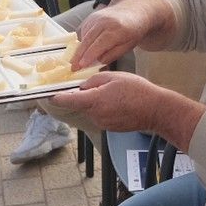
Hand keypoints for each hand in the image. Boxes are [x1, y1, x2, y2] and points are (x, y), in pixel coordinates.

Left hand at [48, 70, 162, 132]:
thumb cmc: (138, 92)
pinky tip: (120, 103)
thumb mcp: (114, 77)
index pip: (68, 100)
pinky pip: (101, 116)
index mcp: (94, 100)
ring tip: (116, 94)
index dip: (57, 97)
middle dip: (86, 95)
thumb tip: (84, 85)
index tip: (49, 95)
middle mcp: (96, 115)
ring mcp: (103, 123)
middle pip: (81, 104)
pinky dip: (106, 109)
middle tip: (102, 85)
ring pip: (92, 109)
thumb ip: (94, 80)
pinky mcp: (110, 128)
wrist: (156, 110)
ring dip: (97, 102)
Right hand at [72, 2, 154, 66]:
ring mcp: (96, 18)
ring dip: (79, 50)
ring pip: (84, 37)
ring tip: (75, 63)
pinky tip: (84, 50)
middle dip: (79, 55)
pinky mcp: (90, 17)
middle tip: (73, 68)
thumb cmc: (133, 30)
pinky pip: (84, 32)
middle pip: (88, 40)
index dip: (89, 56)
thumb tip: (96, 63)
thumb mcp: (128, 46)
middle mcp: (104, 22)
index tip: (81, 66)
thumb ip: (112, 55)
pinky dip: (83, 42)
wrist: (133, 9)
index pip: (99, 44)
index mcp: (116, 30)